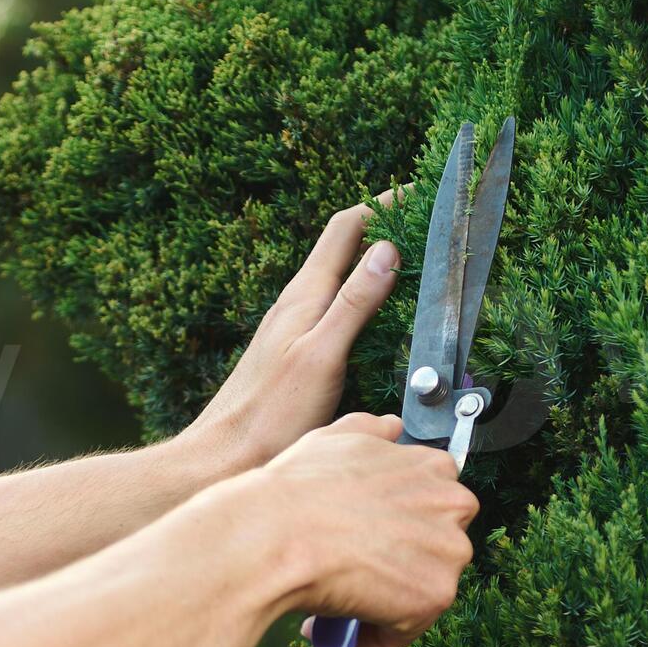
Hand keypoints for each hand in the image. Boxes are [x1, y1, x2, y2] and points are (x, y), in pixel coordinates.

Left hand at [178, 192, 407, 477]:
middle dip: (383, 225)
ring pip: (340, 276)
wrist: (224, 456)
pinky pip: (336, 306)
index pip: (346, 228)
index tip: (417, 190)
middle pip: (344, 246)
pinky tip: (380, 313)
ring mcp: (294, 326)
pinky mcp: (296, 350)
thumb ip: (354, 304)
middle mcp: (297, 303)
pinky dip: (364, 294)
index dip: (382, 204)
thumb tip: (387, 251)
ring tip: (412, 254)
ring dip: (374, 258)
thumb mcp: (321, 354)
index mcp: (303, 296)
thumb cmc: (269, 413)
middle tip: (422, 217)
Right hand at [256, 413, 476, 646]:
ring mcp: (449, 551)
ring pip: (424, 587)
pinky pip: (407, 628)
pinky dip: (374, 636)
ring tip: (341, 602)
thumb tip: (393, 428)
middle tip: (354, 571)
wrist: (274, 535)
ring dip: (387, 600)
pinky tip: (340, 631)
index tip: (369, 539)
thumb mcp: (336, 439)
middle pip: (439, 546)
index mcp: (434, 467)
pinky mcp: (435, 595)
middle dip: (402, 561)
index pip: (436, 503)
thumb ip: (374, 431)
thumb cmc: (297, 489)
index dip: (400, 526)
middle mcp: (453, 504)